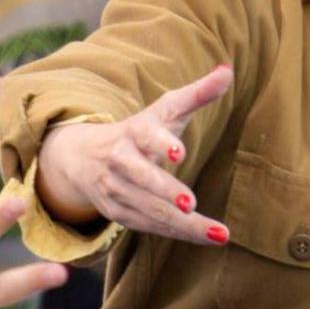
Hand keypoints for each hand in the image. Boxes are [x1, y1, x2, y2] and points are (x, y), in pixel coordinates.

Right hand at [32, 66, 233, 243]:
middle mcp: (119, 162)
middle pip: (143, 179)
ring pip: (150, 210)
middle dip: (165, 191)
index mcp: (132, 132)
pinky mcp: (118, 214)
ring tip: (218, 233)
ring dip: (183, 224)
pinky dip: (178, 233)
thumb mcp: (163, 111)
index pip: (145, 135)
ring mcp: (115, 191)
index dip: (162, 143)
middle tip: (191, 203)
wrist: (81, 159)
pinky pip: (150, 226)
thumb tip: (227, 71)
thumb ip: (196, 94)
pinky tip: (206, 237)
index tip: (179, 152)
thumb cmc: (136, 133)